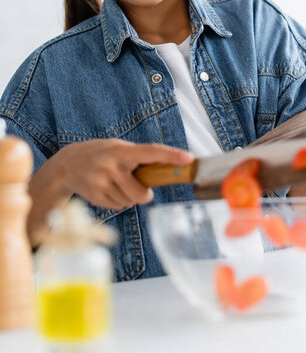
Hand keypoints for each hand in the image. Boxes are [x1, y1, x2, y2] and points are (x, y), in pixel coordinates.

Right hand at [56, 139, 192, 209]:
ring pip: (130, 202)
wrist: (66, 164)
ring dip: (129, 196)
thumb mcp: (118, 148)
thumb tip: (168, 169)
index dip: (171, 156)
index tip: (189, 159)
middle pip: (142, 193)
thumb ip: (139, 157)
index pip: (150, 152)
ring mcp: (101, 183)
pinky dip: (118, 201)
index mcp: (122, 150)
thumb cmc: (102, 154)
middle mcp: (111, 166)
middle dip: (144, 194)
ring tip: (116, 183)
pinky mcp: (95, 197)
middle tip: (138, 185)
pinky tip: (106, 189)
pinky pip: (119, 206)